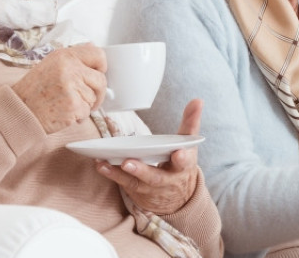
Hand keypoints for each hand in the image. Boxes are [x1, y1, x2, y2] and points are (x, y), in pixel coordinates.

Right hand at [11, 43, 106, 132]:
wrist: (19, 111)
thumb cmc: (34, 90)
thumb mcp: (50, 64)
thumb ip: (73, 58)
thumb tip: (93, 48)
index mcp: (65, 56)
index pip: (98, 54)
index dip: (101, 66)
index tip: (97, 74)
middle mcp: (70, 68)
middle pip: (101, 80)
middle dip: (97, 92)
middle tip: (86, 98)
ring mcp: (72, 87)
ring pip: (94, 97)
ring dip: (85, 105)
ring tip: (66, 104)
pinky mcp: (74, 105)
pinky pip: (87, 111)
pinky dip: (79, 116)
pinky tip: (64, 113)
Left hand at [96, 99, 203, 214]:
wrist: (178, 197)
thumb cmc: (180, 163)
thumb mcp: (188, 145)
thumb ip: (191, 122)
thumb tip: (198, 100)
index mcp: (183, 166)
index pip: (185, 162)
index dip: (182, 158)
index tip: (179, 154)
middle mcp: (167, 180)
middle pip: (155, 176)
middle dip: (142, 170)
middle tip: (129, 163)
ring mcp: (151, 189)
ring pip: (135, 182)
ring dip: (120, 173)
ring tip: (106, 163)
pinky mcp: (137, 192)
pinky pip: (123, 183)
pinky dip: (112, 174)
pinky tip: (100, 164)